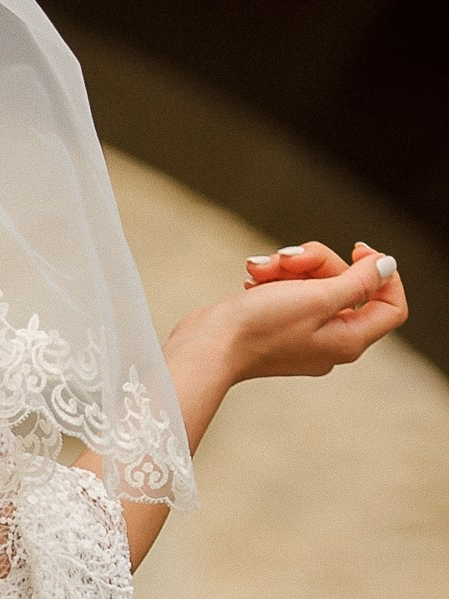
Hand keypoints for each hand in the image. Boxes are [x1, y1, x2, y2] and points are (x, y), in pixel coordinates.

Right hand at [225, 238, 407, 379]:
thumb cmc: (260, 327)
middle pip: (347, 286)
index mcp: (348, 340)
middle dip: (318, 262)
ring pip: (316, 284)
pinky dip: (275, 279)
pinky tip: (253, 278)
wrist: (207, 347)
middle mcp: (330, 341)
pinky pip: (291, 292)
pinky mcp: (278, 327)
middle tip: (289, 257)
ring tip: (260, 268)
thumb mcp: (318, 297)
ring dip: (289, 267)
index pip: (391, 306)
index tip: (358, 251)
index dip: (382, 274)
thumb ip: (359, 281)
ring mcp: (303, 335)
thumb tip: (387, 266)